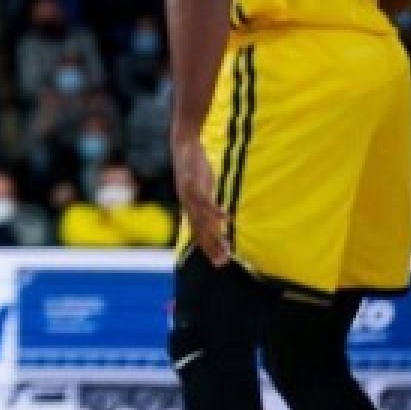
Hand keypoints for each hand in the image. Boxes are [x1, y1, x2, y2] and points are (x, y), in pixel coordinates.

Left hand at [171, 135, 229, 265]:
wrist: (183, 147)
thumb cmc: (194, 168)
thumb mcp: (201, 189)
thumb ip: (208, 205)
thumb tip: (218, 219)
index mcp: (188, 207)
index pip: (198, 234)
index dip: (207, 249)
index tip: (219, 262)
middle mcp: (187, 205)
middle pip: (200, 232)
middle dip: (211, 248)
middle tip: (222, 262)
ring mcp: (189, 196)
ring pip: (202, 220)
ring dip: (214, 234)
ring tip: (226, 246)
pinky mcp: (194, 184)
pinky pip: (206, 201)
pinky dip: (215, 211)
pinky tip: (226, 218)